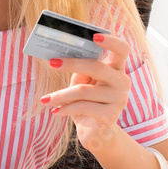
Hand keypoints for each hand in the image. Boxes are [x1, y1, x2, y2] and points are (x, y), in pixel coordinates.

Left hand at [39, 33, 130, 152]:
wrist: (97, 133)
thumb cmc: (88, 102)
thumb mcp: (83, 82)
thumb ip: (79, 69)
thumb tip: (59, 57)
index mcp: (117, 69)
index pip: (122, 49)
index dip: (111, 40)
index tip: (93, 35)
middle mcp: (122, 82)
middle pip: (97, 67)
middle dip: (71, 64)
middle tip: (51, 63)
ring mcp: (119, 100)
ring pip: (83, 91)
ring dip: (60, 95)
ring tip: (45, 100)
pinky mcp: (111, 116)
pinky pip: (82, 107)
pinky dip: (65, 108)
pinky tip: (55, 111)